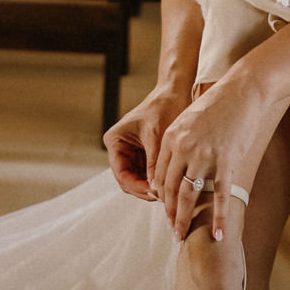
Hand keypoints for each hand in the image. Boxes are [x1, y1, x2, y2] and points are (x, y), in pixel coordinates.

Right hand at [103, 82, 191, 200]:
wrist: (174, 92)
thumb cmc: (163, 107)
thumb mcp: (157, 137)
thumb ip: (153, 163)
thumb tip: (154, 189)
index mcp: (115, 141)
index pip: (121, 173)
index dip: (136, 186)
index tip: (154, 193)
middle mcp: (120, 148)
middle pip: (128, 180)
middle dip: (144, 189)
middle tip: (162, 197)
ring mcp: (132, 153)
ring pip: (138, 180)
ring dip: (151, 187)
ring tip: (167, 193)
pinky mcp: (144, 154)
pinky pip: (148, 174)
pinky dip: (156, 180)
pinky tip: (169, 184)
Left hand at [151, 67, 273, 240]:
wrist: (243, 90)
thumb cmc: (217, 104)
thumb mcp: (188, 119)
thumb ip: (178, 143)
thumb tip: (174, 170)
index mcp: (171, 137)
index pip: (160, 175)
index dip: (161, 196)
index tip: (164, 211)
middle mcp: (184, 148)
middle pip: (170, 188)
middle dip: (170, 213)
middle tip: (173, 231)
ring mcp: (205, 155)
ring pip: (189, 195)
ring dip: (184, 219)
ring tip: (183, 236)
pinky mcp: (227, 161)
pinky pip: (221, 196)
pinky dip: (220, 218)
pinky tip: (220, 234)